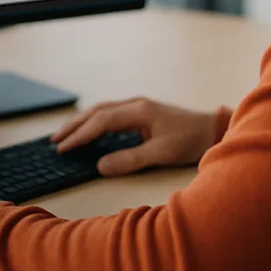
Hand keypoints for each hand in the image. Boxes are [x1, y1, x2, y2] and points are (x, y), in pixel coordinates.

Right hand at [50, 97, 218, 176]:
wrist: (215, 129)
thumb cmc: (191, 141)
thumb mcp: (161, 154)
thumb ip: (130, 160)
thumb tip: (100, 166)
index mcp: (138, 111)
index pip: (100, 121)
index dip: (80, 135)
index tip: (63, 148)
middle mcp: (135, 104)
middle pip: (96, 112)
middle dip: (74, 126)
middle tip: (55, 141)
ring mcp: (139, 107)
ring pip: (102, 111)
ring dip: (82, 122)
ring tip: (65, 135)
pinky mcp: (143, 112)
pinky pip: (110, 114)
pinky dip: (94, 122)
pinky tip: (89, 132)